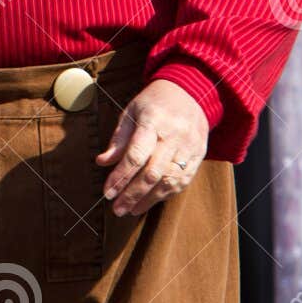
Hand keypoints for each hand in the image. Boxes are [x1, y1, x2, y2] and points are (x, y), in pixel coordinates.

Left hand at [95, 79, 208, 216]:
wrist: (191, 92)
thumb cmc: (154, 102)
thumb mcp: (131, 111)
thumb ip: (119, 138)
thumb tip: (102, 162)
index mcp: (153, 121)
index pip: (136, 155)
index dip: (120, 176)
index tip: (107, 192)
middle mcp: (174, 136)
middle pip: (152, 173)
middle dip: (132, 194)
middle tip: (116, 209)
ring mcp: (189, 147)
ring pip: (169, 181)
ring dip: (148, 200)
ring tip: (130, 210)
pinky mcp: (199, 155)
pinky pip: (182, 181)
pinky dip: (165, 194)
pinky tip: (150, 201)